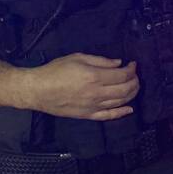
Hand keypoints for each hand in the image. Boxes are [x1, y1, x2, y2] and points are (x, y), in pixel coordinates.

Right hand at [20, 53, 138, 120]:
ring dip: (131, 94)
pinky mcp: (87, 115)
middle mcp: (96, 93)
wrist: (38, 90)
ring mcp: (93, 106)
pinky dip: (121, 113)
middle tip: (135, 75)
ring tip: (133, 86)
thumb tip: (118, 63)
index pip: (122, 75)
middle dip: (135, 81)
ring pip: (120, 102)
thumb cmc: (55, 71)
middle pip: (125, 89)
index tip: (133, 64)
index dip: (132, 69)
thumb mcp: (78, 58)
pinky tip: (129, 109)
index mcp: (94, 77)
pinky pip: (108, 116)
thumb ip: (100, 60)